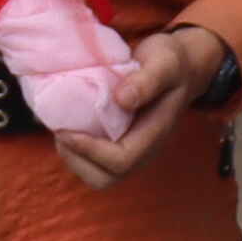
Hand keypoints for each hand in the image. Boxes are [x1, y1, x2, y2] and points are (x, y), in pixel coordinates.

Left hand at [58, 23, 229, 190]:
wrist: (180, 68)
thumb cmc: (172, 63)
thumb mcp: (165, 62)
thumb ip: (148, 80)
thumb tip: (122, 100)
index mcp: (153, 135)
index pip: (120, 161)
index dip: (90, 151)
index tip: (67, 130)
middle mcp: (142, 150)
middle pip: (105, 178)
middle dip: (77, 160)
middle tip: (61, 131)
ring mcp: (130, 149)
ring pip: (96, 174)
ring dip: (73, 157)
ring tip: (62, 128)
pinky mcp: (118, 143)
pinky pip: (92, 161)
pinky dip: (74, 150)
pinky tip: (67, 125)